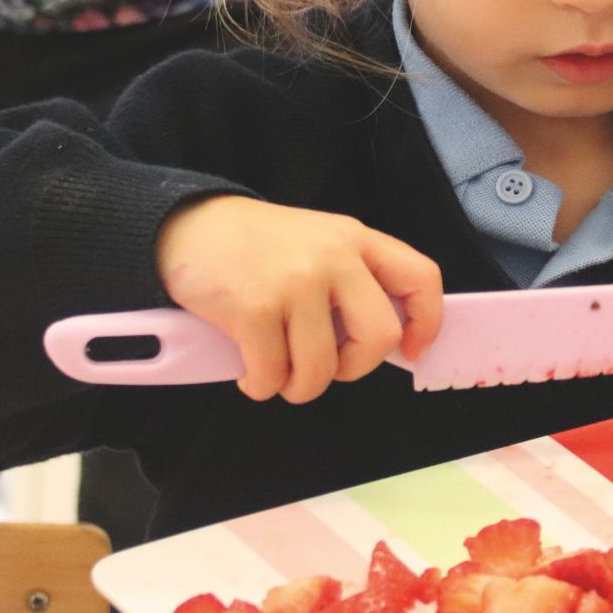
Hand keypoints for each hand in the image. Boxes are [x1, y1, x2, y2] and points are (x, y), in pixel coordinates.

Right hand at [156, 195, 443, 404]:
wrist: (186, 226)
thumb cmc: (253, 245)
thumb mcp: (315, 243)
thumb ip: (350, 279)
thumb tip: (379, 341)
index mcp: (355, 239)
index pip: (420, 277)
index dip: (426, 321)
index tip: (410, 349)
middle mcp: (333, 257)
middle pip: (378, 335)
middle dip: (353, 368)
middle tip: (326, 368)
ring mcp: (295, 283)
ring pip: (321, 368)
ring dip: (298, 386)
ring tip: (278, 373)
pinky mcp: (255, 309)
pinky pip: (273, 375)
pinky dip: (260, 386)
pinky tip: (250, 372)